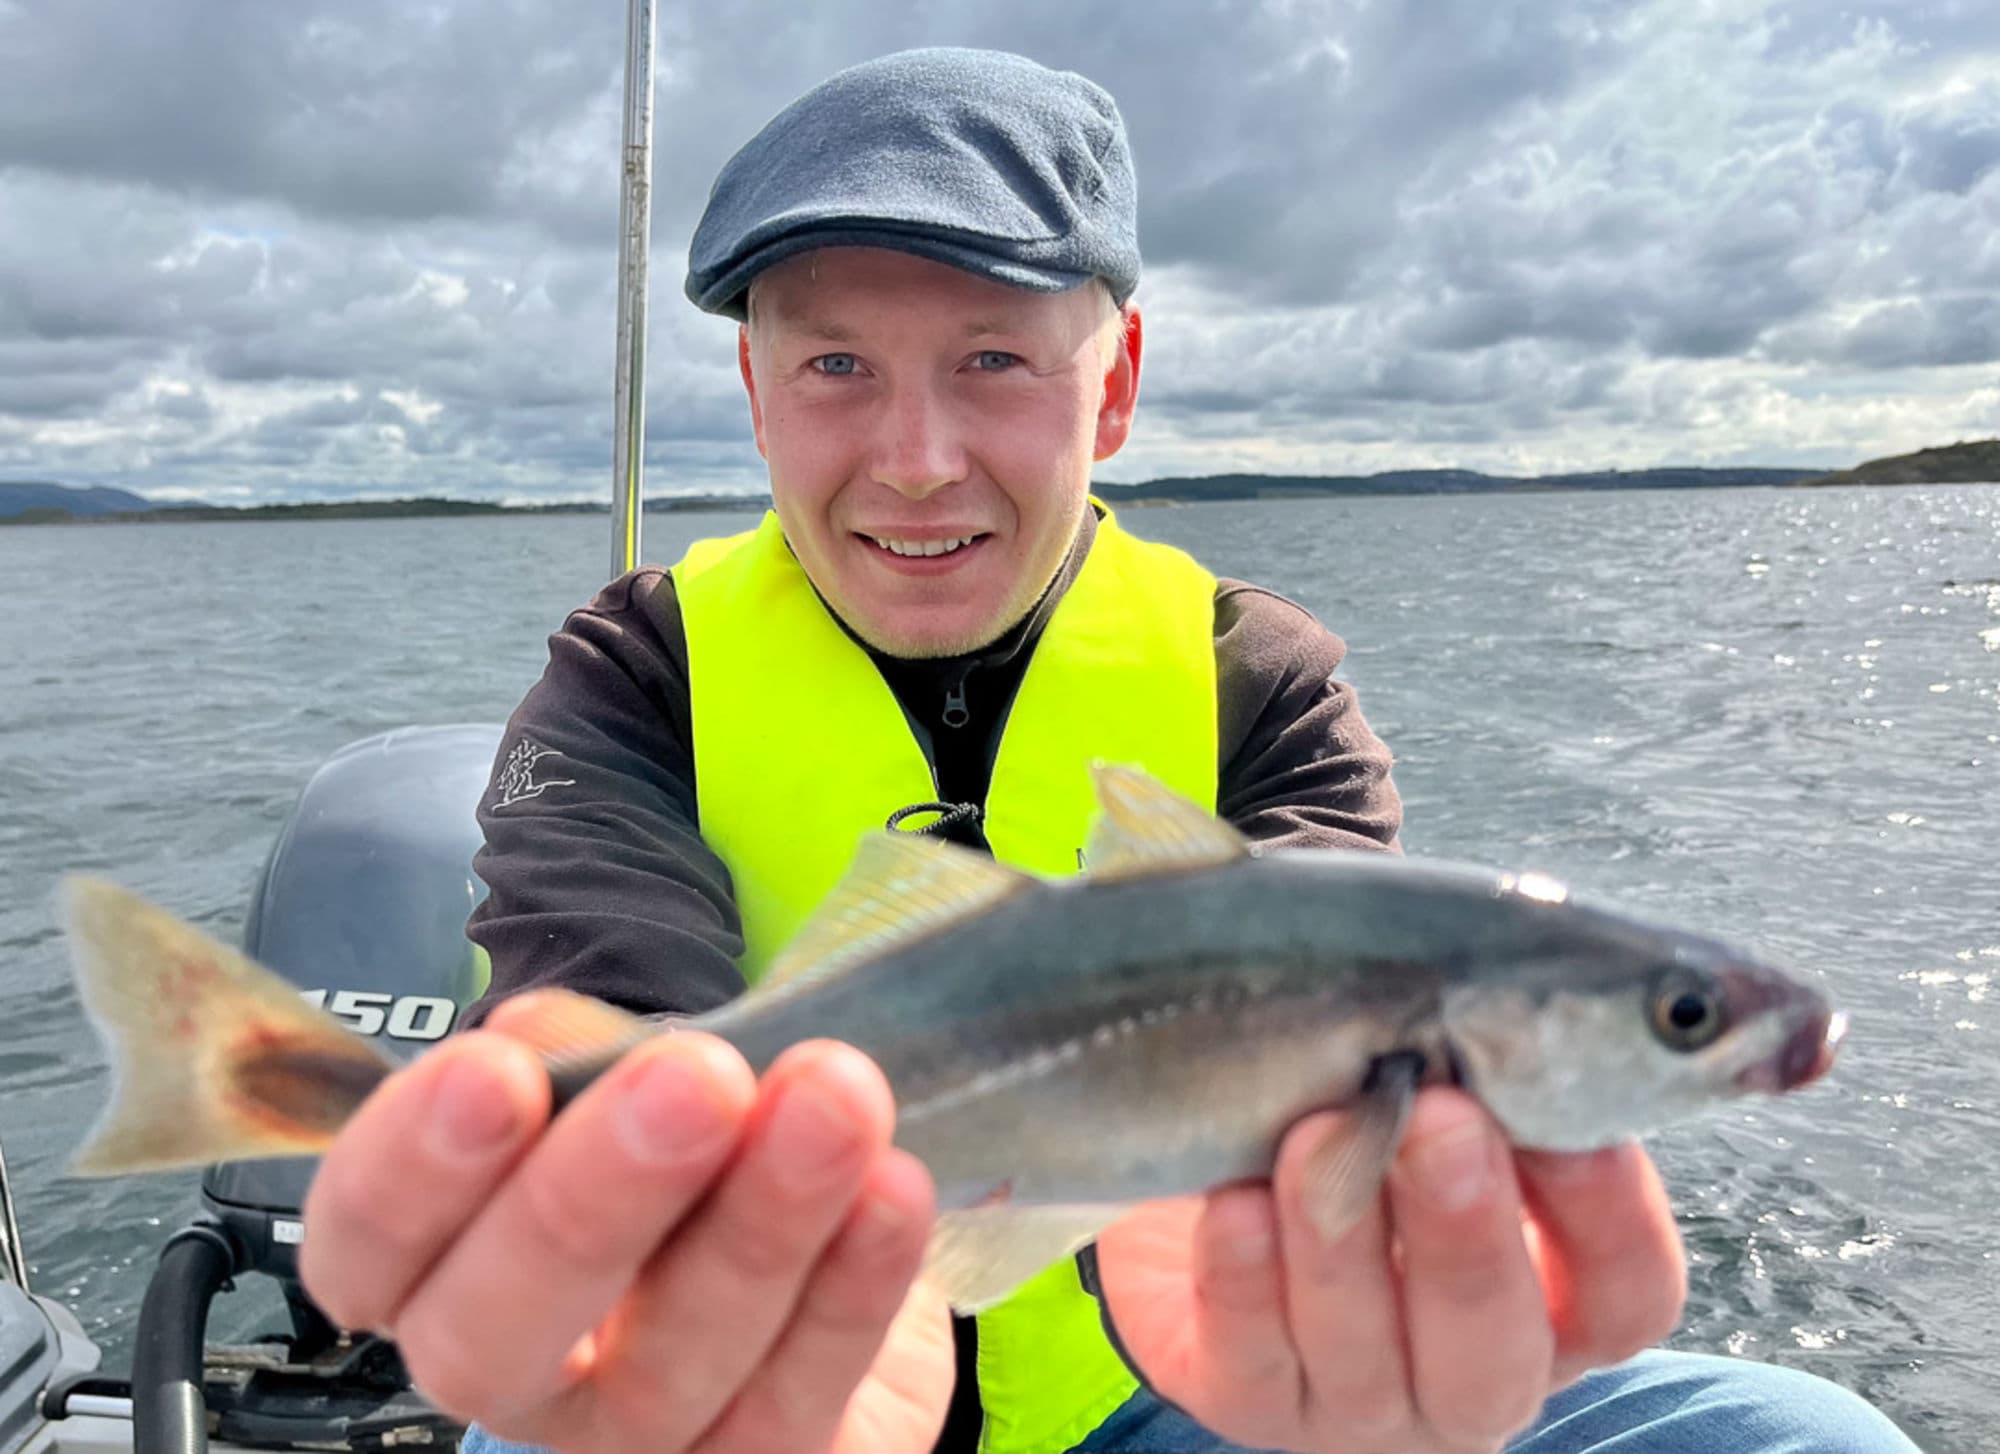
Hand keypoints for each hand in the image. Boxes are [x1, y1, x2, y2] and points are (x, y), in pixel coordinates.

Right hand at [299, 993, 955, 1453]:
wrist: (825, 1257)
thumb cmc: (687, 1154)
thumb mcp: (619, 1077)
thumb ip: (576, 1052)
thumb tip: (548, 1039)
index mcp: (439, 1263)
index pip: (368, 1243)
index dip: (413, 1169)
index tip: (493, 1074)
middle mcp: (517, 1371)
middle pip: (497, 1334)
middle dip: (591, 1202)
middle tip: (691, 1084)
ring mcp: (635, 1440)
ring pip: (671, 1365)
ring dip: (759, 1222)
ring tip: (830, 1100)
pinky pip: (801, 1394)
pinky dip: (854, 1286)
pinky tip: (891, 1189)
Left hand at [1093, 1087, 1684, 1452]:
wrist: (1208, 1153)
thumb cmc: (1353, 1100)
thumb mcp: (1439, 1076)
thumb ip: (1497, 1058)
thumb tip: (1554, 988)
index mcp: (1548, 1297)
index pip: (1626, 1292)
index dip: (1614, 1216)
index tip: (1578, 1120)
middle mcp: (1464, 1369)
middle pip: (1497, 1345)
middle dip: (1468, 1232)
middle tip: (1442, 1115)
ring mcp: (1355, 1401)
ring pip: (1362, 1351)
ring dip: (1340, 1234)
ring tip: (1314, 1132)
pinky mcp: (1246, 1400)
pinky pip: (1247, 1360)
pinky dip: (1242, 1277)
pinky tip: (1235, 1202)